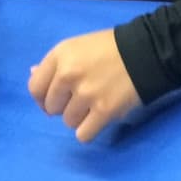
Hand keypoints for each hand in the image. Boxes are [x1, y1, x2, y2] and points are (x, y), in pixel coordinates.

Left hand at [28, 29, 140, 143]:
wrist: (148, 51)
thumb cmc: (111, 48)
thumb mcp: (79, 46)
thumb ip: (55, 63)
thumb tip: (32, 73)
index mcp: (60, 55)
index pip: (35, 88)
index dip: (44, 97)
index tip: (57, 98)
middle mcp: (68, 74)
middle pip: (51, 108)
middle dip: (65, 105)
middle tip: (84, 96)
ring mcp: (86, 93)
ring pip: (68, 122)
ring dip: (81, 117)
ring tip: (97, 102)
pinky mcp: (104, 111)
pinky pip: (83, 134)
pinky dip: (91, 129)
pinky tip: (101, 117)